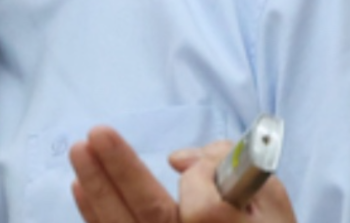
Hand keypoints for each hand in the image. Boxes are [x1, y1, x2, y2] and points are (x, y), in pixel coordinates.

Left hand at [69, 126, 294, 222]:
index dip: (201, 179)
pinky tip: (79, 188)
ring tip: (79, 152)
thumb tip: (178, 159)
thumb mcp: (271, 200)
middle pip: (150, 216)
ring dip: (98, 189)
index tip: (192, 164)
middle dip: (119, 172)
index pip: (207, 209)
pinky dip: (95, 215)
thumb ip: (234, 169)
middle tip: (94, 134)